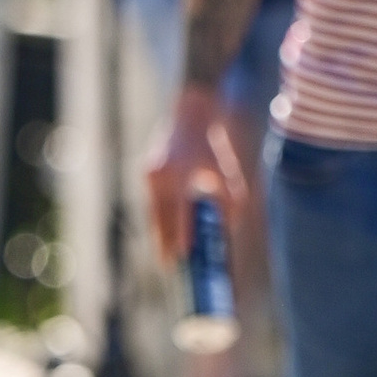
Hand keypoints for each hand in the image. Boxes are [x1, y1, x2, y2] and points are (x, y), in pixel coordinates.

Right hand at [146, 85, 242, 260]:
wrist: (189, 111)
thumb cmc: (211, 141)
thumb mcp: (224, 169)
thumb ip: (228, 197)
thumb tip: (229, 225)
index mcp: (180, 172)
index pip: (179, 210)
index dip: (181, 233)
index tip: (183, 254)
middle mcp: (160, 175)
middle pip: (161, 217)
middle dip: (166, 242)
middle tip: (171, 266)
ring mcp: (150, 174)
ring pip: (153, 212)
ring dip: (160, 234)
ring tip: (165, 257)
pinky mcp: (147, 174)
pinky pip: (153, 203)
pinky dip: (158, 219)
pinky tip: (163, 235)